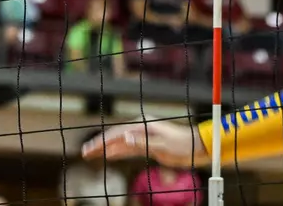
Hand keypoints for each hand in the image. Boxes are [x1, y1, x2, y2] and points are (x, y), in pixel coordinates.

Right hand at [82, 120, 208, 167]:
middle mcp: (139, 129)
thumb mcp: (163, 146)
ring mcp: (142, 136)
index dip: (102, 142)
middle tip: (84, 152)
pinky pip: (127, 148)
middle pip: (114, 136)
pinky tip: (108, 155)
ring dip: (105, 148)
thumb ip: (142, 142)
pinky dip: (117, 152)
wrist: (197, 147)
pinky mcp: (147, 145)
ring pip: (119, 143)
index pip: (116, 134)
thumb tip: (124, 138)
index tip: (90, 148)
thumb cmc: (182, 145)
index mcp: (141, 126)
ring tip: (91, 153)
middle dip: (99, 144)